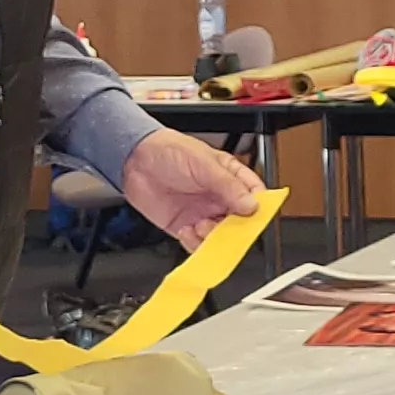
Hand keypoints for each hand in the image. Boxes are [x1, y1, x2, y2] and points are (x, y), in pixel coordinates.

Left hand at [119, 131, 264, 246]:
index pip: (255, 197)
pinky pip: (197, 244)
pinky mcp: (185, 227)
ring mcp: (203, 214)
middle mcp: (219, 199)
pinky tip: (186, 230)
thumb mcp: (204, 163)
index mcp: (231, 178)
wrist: (135, 159)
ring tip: (201, 226)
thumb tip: (251, 204)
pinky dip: (194, 244)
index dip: (259, 209)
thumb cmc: (169, 150)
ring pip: (220, 238)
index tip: (254, 217)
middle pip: (241, 223)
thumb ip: (228, 185)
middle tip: (226, 229)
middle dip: (235, 230)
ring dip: (213, 238)